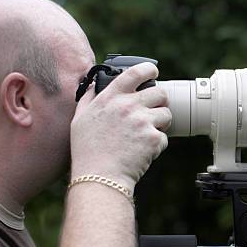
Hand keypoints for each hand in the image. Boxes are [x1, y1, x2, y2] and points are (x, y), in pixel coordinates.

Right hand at [70, 62, 171, 189]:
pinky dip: (157, 144)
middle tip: (152, 111)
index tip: (153, 71)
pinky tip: (142, 150)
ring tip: (146, 134)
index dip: (148, 69)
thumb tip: (94, 85)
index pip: (135, 73)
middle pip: (160, 92)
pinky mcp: (153, 138)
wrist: (100, 177)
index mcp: (110, 97)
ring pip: (166, 114)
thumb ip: (89, 98)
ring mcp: (143, 121)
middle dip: (160, 101)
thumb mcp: (80, 118)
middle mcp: (128, 106)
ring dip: (161, 123)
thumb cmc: (87, 150)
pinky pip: (164, 137)